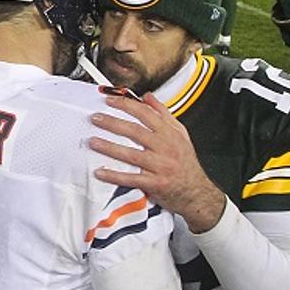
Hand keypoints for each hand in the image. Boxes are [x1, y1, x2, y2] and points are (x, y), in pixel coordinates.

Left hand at [88, 93, 226, 233]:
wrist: (196, 192)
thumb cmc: (186, 163)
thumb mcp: (180, 133)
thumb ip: (163, 113)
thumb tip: (148, 97)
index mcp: (169, 134)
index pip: (145, 114)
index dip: (126, 106)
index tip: (109, 101)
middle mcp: (165, 148)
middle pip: (135, 132)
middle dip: (113, 123)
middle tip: (96, 118)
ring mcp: (160, 166)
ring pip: (131, 154)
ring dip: (109, 147)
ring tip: (93, 141)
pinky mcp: (155, 183)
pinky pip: (131, 178)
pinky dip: (114, 176)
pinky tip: (101, 172)